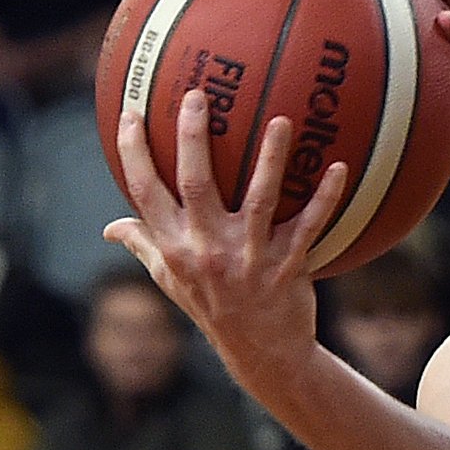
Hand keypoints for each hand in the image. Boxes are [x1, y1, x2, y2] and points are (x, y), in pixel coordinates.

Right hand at [107, 89, 349, 384]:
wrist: (263, 354)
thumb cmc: (213, 309)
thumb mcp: (172, 282)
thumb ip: (144, 247)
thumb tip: (110, 227)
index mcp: (175, 248)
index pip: (144, 192)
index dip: (134, 151)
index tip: (132, 112)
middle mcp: (209, 250)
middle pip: (196, 184)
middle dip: (193, 138)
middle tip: (199, 95)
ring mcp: (251, 258)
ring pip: (260, 199)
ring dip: (271, 159)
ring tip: (280, 121)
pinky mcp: (289, 266)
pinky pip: (309, 225)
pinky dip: (325, 198)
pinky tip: (339, 168)